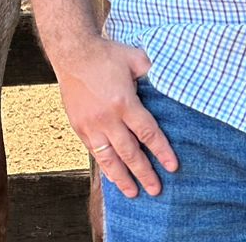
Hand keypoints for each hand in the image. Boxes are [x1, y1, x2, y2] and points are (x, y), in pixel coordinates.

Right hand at [54, 37, 178, 197]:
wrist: (72, 52)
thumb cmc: (106, 54)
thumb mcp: (135, 57)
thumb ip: (153, 72)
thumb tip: (172, 81)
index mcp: (124, 102)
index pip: (147, 132)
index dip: (161, 151)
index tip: (173, 167)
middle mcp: (107, 118)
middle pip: (130, 152)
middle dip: (144, 173)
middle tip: (156, 190)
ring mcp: (91, 124)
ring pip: (109, 158)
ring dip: (122, 178)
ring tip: (133, 193)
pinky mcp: (79, 126)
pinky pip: (94, 152)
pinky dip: (105, 166)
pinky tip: (112, 177)